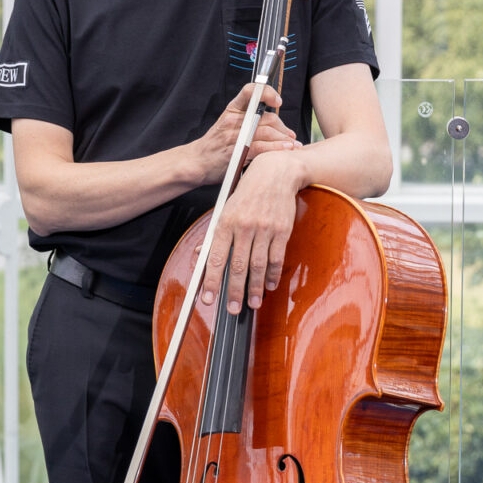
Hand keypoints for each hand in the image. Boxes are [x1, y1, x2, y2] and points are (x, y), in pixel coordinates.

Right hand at [192, 82, 296, 183]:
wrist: (197, 161)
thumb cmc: (216, 145)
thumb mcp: (228, 125)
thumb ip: (249, 121)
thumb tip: (277, 124)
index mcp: (232, 109)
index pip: (250, 91)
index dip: (267, 92)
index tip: (278, 102)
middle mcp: (233, 119)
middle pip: (266, 117)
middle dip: (282, 127)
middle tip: (291, 136)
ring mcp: (234, 135)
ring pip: (266, 131)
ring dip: (284, 139)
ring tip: (293, 145)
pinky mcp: (235, 151)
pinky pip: (261, 147)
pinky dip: (276, 148)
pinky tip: (285, 149)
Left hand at [200, 148, 303, 314]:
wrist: (276, 172)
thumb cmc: (247, 192)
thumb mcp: (225, 209)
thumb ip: (214, 235)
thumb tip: (200, 255)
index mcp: (225, 222)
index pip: (216, 257)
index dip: (211, 281)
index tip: (207, 299)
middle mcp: (244, 226)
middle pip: (238, 266)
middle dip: (234, 291)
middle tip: (232, 310)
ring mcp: (264, 228)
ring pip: (258, 265)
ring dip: (255, 288)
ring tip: (253, 303)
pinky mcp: (282, 229)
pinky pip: (276, 258)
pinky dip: (272, 274)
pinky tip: (269, 285)